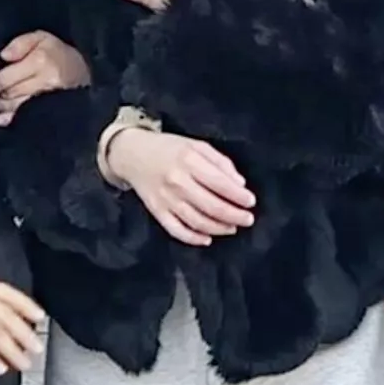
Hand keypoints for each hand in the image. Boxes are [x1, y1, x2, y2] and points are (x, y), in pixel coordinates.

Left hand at [0, 30, 89, 124]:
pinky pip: (26, 118)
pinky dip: (11, 119)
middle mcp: (44, 81)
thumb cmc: (60, 55)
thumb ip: (20, 43)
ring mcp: (49, 99)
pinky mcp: (52, 111)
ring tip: (3, 101)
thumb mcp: (42, 38)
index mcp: (40, 60)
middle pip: (9, 94)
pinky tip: (3, 119)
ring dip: (4, 106)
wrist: (84, 73)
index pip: (5, 78)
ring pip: (15, 107)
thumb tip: (3, 56)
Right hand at [106, 128, 256, 245]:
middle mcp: (177, 181)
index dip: (239, 196)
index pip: (220, 183)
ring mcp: (166, 199)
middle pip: (211, 206)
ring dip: (219, 228)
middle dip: (234, 215)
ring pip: (197, 221)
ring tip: (232, 227)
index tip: (251, 201)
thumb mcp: (196, 145)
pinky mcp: (157, 211)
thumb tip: (239, 184)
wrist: (133, 154)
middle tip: (248, 219)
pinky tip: (207, 238)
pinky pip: (177, 230)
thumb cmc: (169, 149)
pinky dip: (193, 238)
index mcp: (189, 160)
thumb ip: (220, 162)